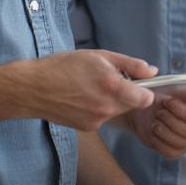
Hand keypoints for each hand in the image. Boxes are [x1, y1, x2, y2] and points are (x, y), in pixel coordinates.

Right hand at [17, 50, 156, 130]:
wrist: (33, 89)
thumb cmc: (63, 66)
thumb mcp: (99, 56)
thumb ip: (130, 65)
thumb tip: (152, 71)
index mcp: (111, 86)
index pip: (145, 98)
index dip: (146, 90)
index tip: (139, 83)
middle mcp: (106, 107)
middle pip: (131, 104)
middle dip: (127, 93)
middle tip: (108, 79)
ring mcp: (97, 120)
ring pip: (116, 110)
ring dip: (112, 100)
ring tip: (91, 87)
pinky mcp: (88, 128)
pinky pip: (103, 117)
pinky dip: (98, 108)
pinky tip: (82, 98)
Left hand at [129, 87, 185, 158]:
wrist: (144, 104)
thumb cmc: (168, 93)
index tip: (171, 101)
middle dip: (174, 120)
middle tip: (162, 109)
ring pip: (182, 144)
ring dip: (165, 128)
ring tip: (157, 117)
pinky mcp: (173, 152)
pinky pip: (171, 153)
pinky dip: (159, 140)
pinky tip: (155, 129)